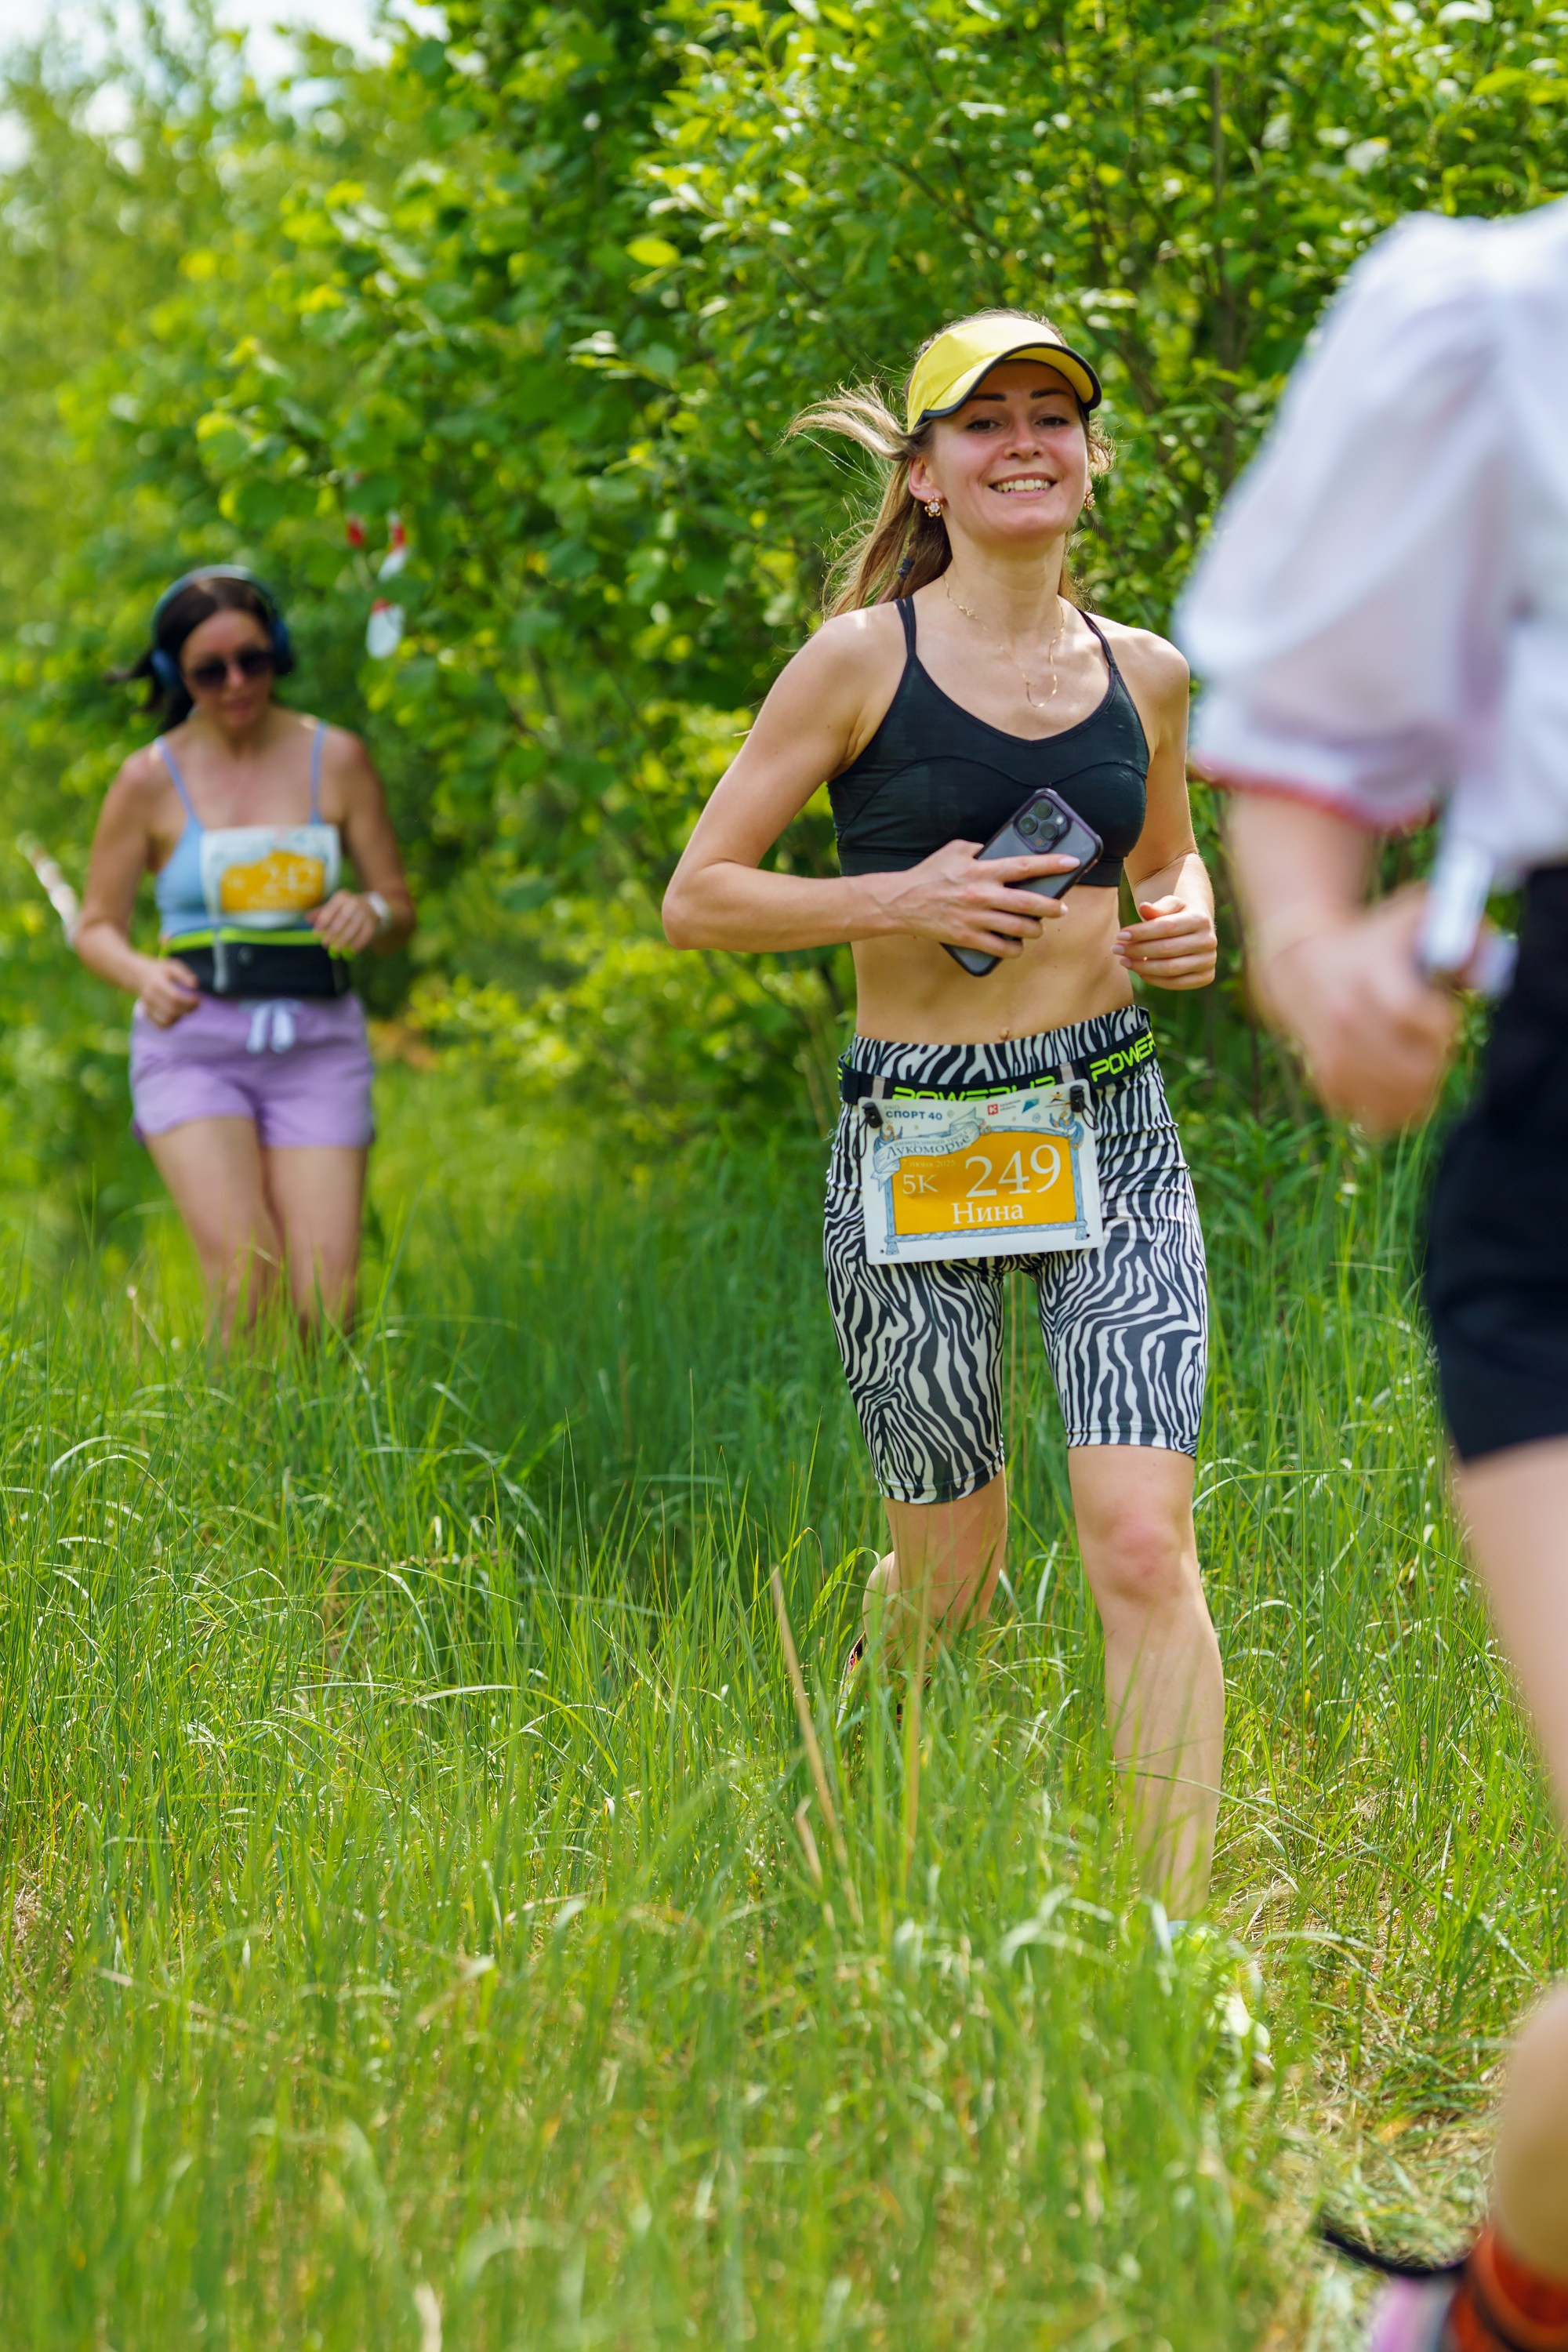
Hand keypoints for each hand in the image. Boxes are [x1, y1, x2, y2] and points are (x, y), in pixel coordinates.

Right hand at [137, 956, 200, 1027]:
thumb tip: (195, 985)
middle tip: (195, 1005)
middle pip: (172, 1010)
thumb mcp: (172, 966)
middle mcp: (151, 996)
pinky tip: (177, 1014)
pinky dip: (172, 1022)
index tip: (198, 999)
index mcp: (157, 983)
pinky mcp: (148, 1014)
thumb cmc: (160, 971)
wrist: (138, 975)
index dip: (189, 1001)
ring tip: (185, 1009)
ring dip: (180, 1017)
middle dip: (188, 1010)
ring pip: (167, 1020)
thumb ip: (184, 974)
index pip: (175, 998)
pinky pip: (161, 1025)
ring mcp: (148, 1006)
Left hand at [309, 891, 384, 953]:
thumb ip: (320, 913)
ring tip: (335, 950)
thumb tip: (307, 919)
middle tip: (324, 945)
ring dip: (343, 941)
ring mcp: (364, 912)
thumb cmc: (346, 908)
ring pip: (353, 928)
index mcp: (342, 897)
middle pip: (341, 920)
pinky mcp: (372, 923)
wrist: (370, 906)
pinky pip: (364, 935)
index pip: (330, 909)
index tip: (316, 933)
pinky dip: (357, 944)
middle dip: (332, 934)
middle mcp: (354, 902)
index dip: (323, 921)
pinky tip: (351, 951)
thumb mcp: (333, 906)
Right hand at [870, 839, 1078, 959]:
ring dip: (1034, 930)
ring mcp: (976, 919)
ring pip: (1019, 929)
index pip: (1025, 866)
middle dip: (1051, 907)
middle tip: (1059, 908)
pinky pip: (1000, 949)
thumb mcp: (956, 850)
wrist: (902, 902)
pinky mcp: (968, 938)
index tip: (1072, 863)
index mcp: (982, 871)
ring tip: (1036, 927)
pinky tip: (1016, 945)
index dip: (1052, 864)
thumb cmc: (929, 874)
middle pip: (1029, 903)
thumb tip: (1001, 850)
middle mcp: (982, 895)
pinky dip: (1013, 949)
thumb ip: (982, 849)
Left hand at [1114, 895, 1216, 990]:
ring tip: (1124, 960)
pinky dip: (1153, 979)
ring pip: (1170, 969)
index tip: (1120, 935)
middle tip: (1116, 949)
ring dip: (1142, 967)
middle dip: (1137, 950)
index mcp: (1201, 919)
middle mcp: (1209, 941)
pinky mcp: (1205, 977)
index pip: (1166, 927)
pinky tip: (1138, 970)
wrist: (1196, 930)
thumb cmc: (1177, 915)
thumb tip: (1144, 907)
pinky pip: (1175, 983)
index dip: (1141, 932)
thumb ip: (1157, 907)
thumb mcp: (1169, 906)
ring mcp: (1209, 961)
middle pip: (1166, 949)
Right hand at [1258, 887, 1458, 1132]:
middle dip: (1437, 1061)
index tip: (1446, 1018)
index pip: (1410, 1011)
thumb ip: (1464, 934)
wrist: (1302, 966)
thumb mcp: (1414, 918)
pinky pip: (1374, 1117)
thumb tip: (1485, 978)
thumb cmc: (1375, 941)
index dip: (1442, 1023)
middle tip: (1437, 1046)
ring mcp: (1333, 1054)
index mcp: (1369, 974)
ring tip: (1424, 1067)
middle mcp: (1345, 1018)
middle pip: (1411, 1069)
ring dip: (1423, 1090)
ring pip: (1396, 1099)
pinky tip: (1403, 1087)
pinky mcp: (1327, 1081)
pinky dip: (1398, 1110)